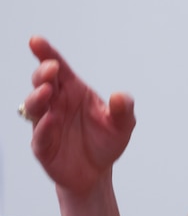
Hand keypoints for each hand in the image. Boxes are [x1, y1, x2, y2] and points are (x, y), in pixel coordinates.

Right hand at [24, 36, 135, 194]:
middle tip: (51, 68)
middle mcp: (57, 103)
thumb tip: (121, 96)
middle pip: (43, 82)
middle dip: (43, 72)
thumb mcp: (123, 125)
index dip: (46, 53)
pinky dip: (44, 127)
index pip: (58, 68)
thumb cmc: (105, 142)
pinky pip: (39, 135)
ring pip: (34, 105)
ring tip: (46, 91)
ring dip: (38, 97)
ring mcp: (47, 124)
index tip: (36, 41)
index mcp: (73, 91)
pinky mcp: (43, 146)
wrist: (96, 174)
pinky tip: (51, 120)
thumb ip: (124, 109)